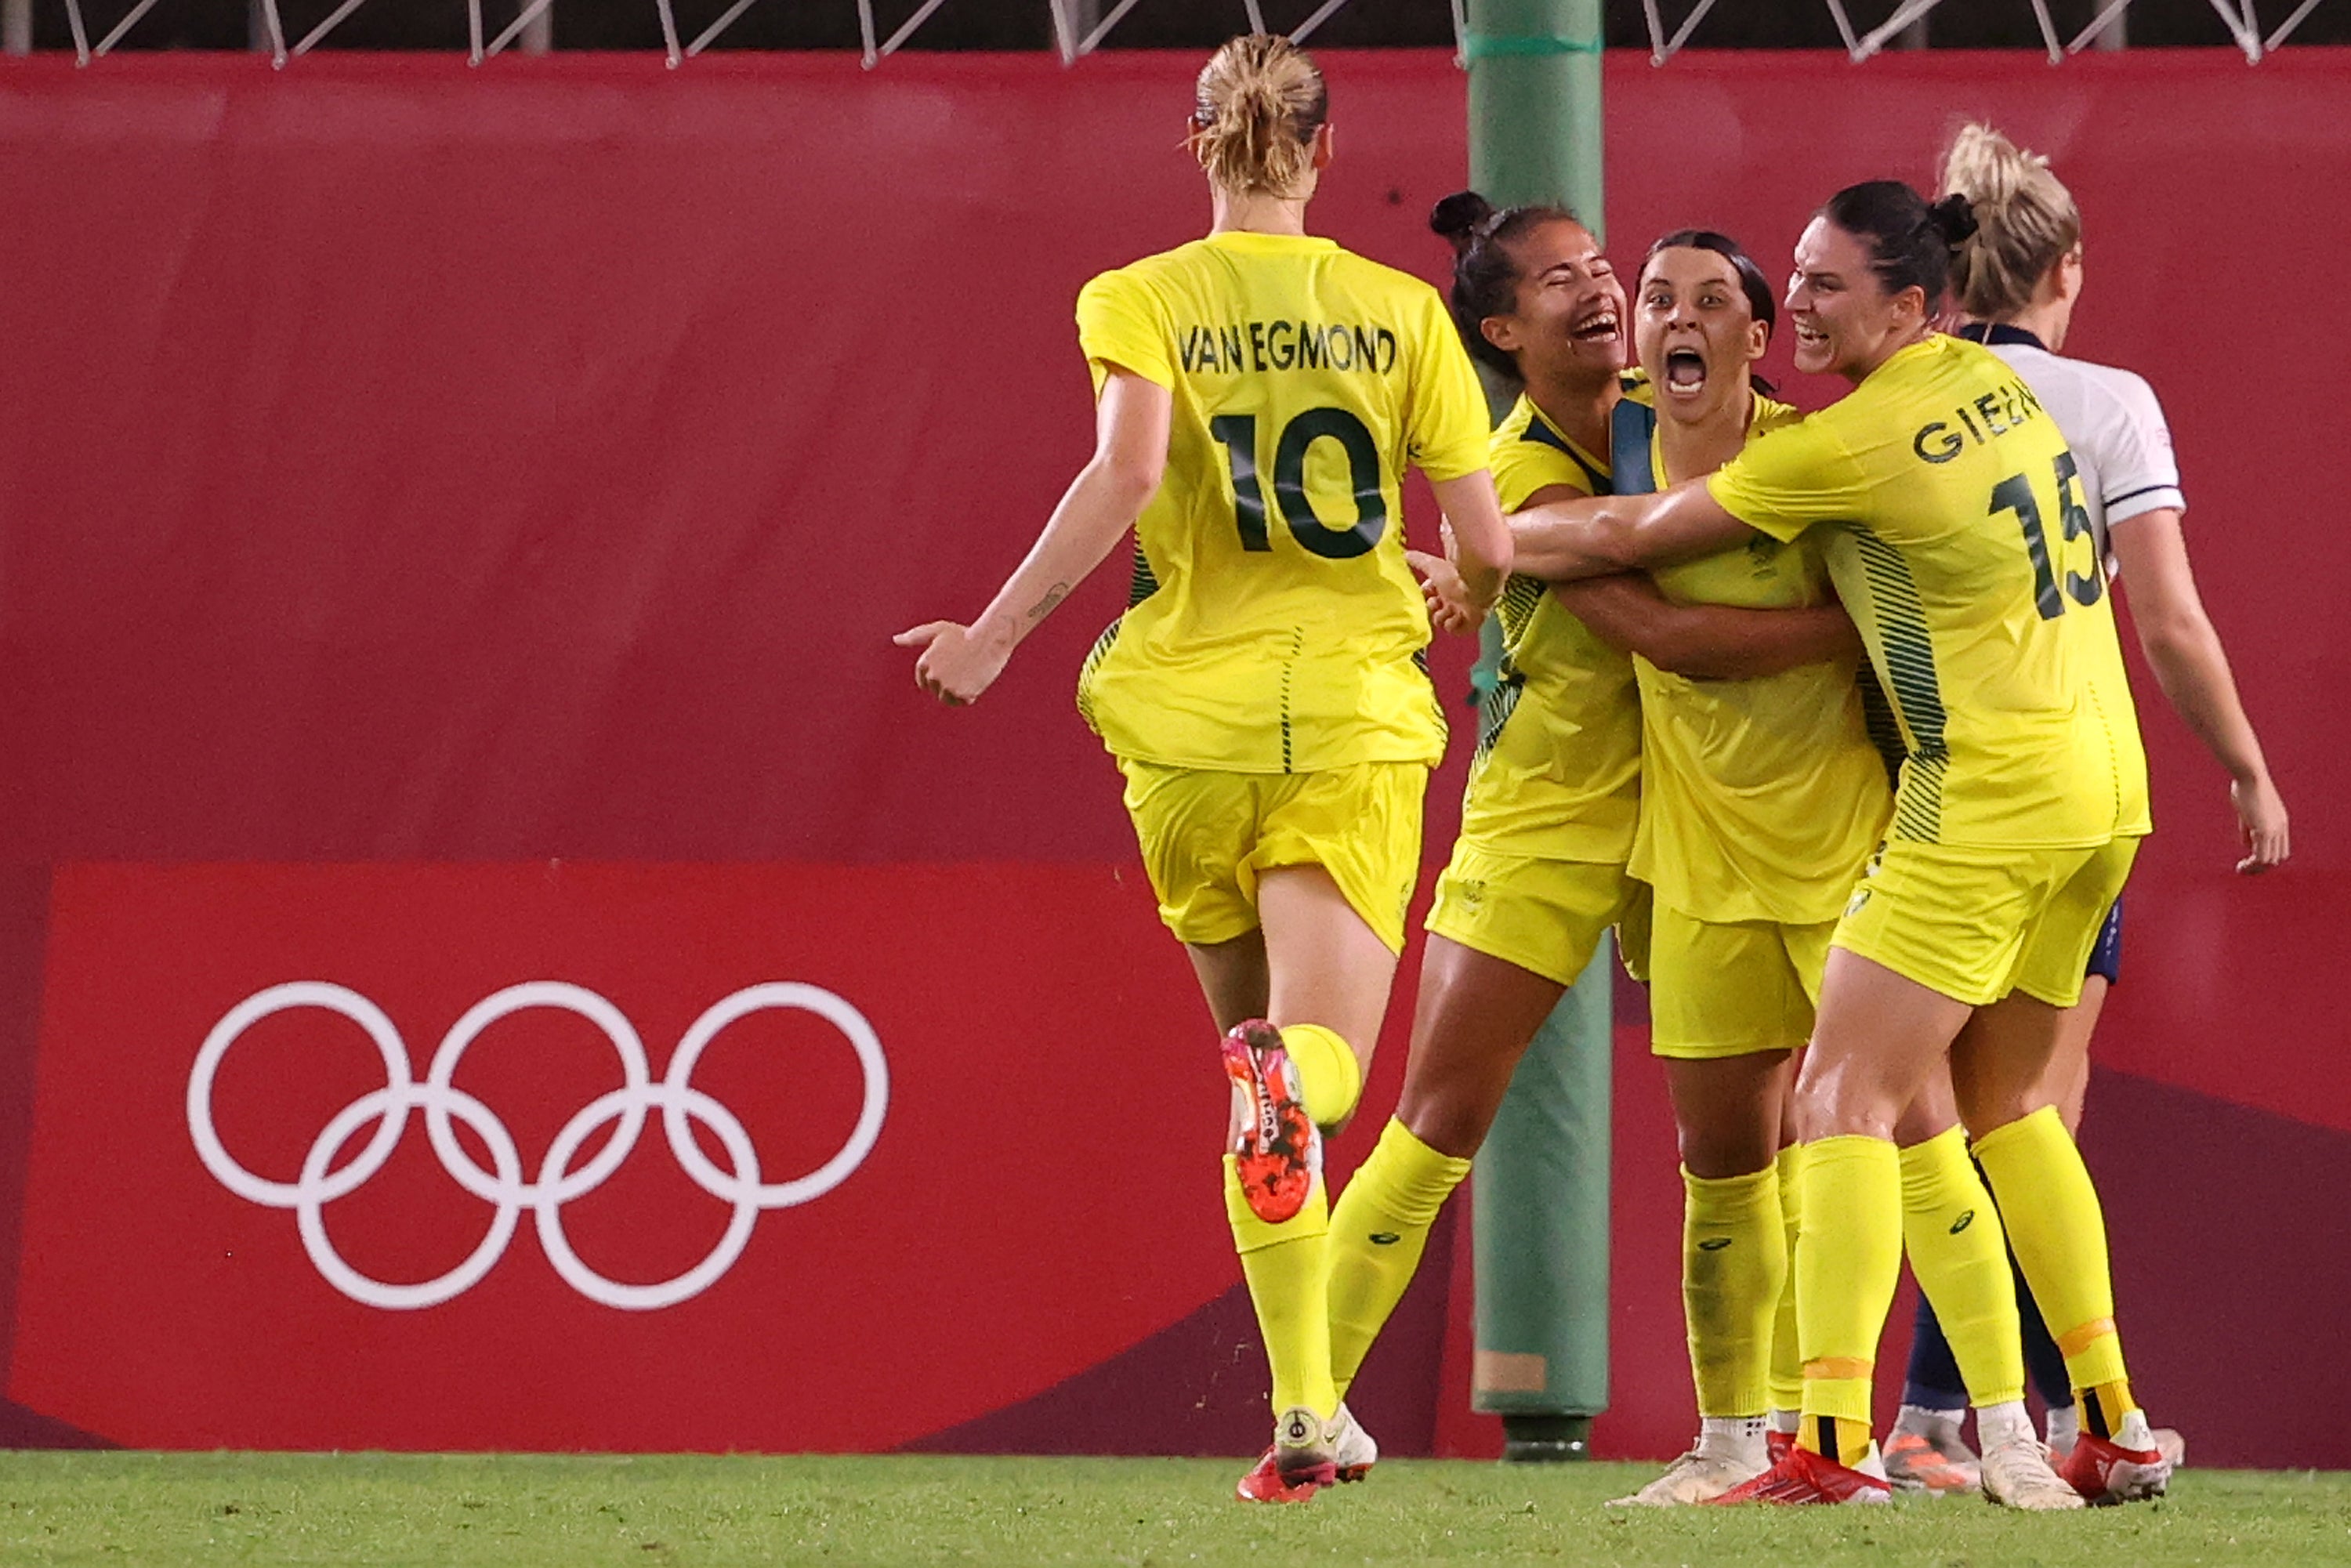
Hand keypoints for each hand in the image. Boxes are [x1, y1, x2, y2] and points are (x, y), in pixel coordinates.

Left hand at [894, 620, 1011, 706]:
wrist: (989, 640)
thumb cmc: (965, 634)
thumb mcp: (938, 630)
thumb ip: (915, 636)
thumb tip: (895, 639)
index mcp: (924, 663)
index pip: (924, 682)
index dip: (938, 676)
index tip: (950, 668)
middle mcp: (932, 676)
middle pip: (937, 691)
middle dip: (949, 683)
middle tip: (963, 667)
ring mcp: (946, 686)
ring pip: (948, 699)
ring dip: (959, 691)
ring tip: (969, 674)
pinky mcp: (961, 694)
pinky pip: (962, 702)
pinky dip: (970, 695)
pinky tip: (976, 680)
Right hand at [1406, 549, 1484, 634]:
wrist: (1477, 584)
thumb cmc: (1455, 575)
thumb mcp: (1432, 566)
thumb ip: (1418, 560)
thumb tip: (1405, 554)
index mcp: (1445, 585)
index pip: (1430, 594)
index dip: (1425, 594)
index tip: (1425, 591)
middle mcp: (1453, 598)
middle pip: (1435, 609)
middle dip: (1431, 607)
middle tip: (1435, 602)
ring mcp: (1461, 611)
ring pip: (1443, 621)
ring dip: (1441, 617)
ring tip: (1447, 609)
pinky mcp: (1470, 623)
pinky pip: (1455, 630)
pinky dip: (1453, 625)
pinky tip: (1457, 616)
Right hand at [2230, 773, 2289, 872]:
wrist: (2251, 775)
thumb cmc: (2245, 787)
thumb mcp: (2247, 811)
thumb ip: (2248, 828)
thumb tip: (2247, 845)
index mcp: (2280, 822)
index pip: (2280, 848)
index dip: (2266, 858)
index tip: (2249, 860)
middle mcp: (2281, 827)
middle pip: (2278, 857)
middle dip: (2262, 867)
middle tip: (2244, 869)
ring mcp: (2274, 829)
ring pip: (2270, 860)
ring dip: (2256, 869)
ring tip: (2241, 870)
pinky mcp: (2263, 830)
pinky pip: (2260, 856)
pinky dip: (2252, 865)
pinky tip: (2241, 866)